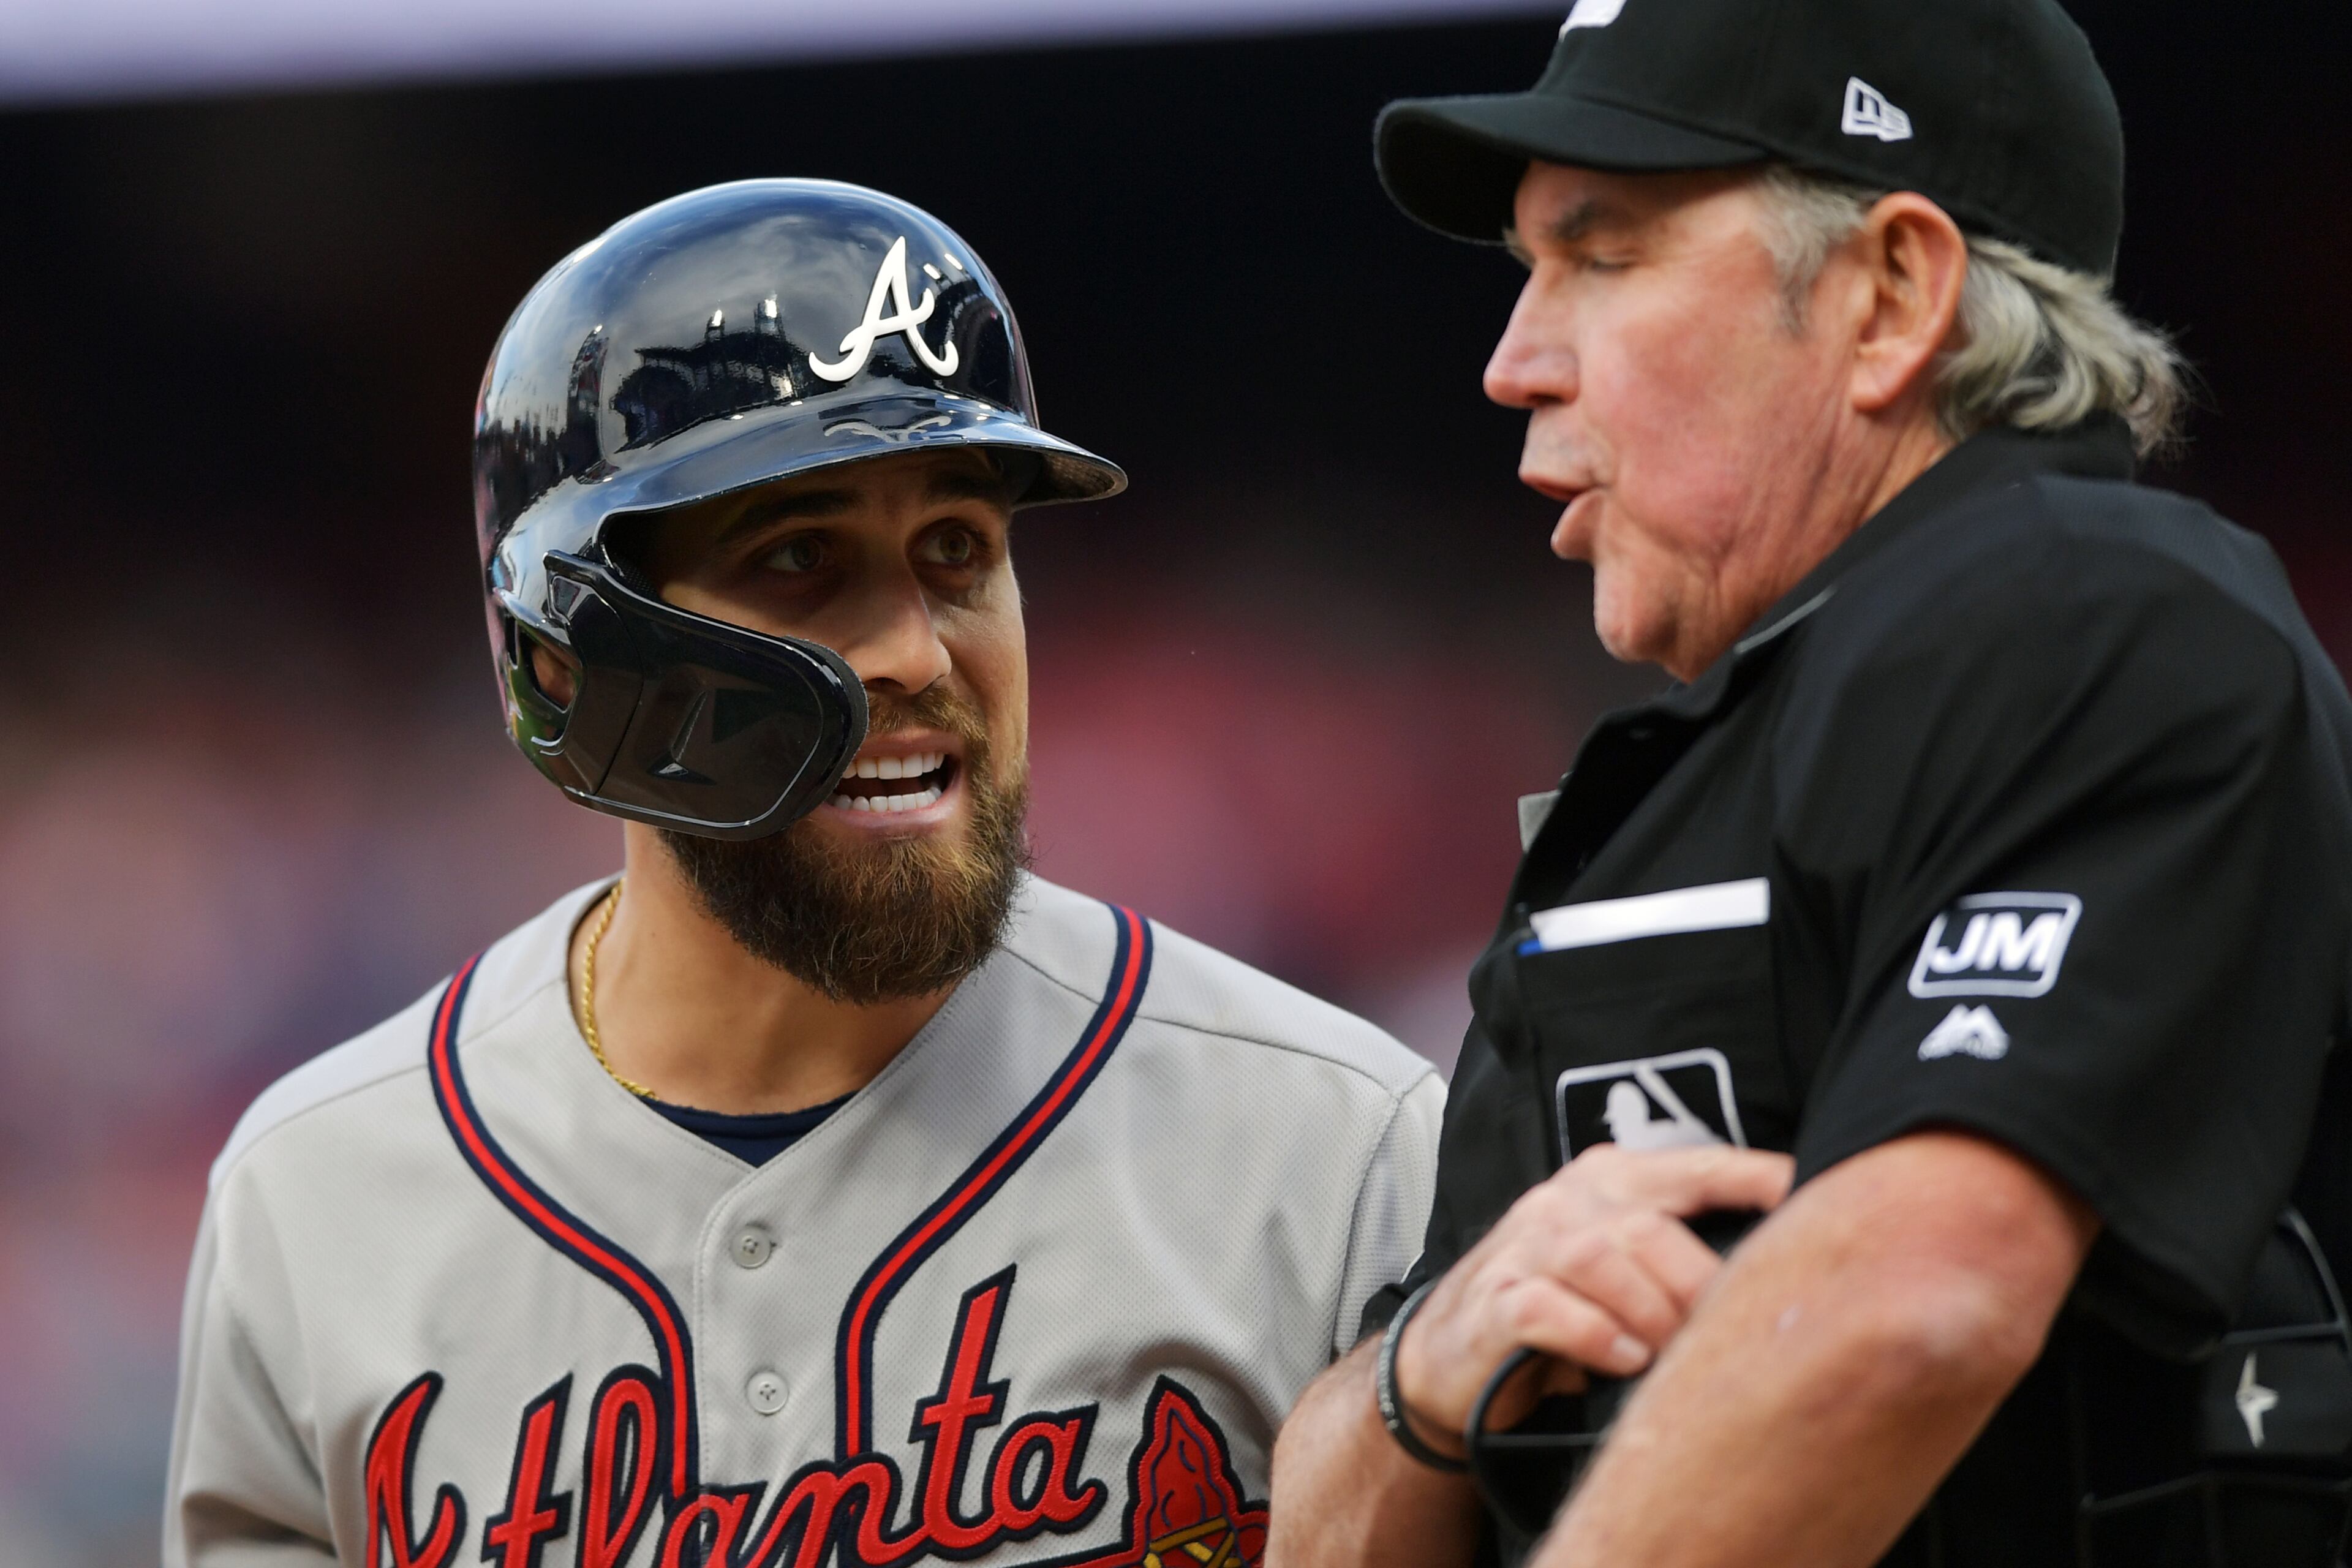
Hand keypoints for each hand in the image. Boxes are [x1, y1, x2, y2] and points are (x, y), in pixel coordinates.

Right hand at [1394, 1143, 1794, 1446]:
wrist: (1452, 1355)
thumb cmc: (1561, 1307)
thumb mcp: (1624, 1269)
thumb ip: (1682, 1254)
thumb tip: (1787, 1275)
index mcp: (1611, 1179)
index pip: (1697, 1167)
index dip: (1757, 1181)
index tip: (1817, 1200)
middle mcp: (1567, 1200)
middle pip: (1653, 1228)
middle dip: (1700, 1287)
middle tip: (1731, 1336)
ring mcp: (1526, 1246)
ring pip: (1604, 1262)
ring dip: (1651, 1316)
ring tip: (1674, 1356)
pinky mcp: (1497, 1299)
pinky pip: (1552, 1310)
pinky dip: (1597, 1337)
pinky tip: (1625, 1360)